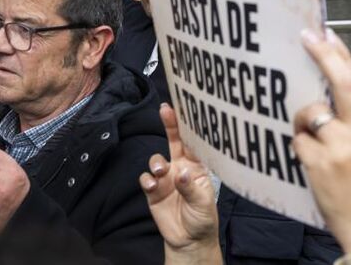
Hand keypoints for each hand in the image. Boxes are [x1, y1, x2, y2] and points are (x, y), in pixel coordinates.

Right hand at [139, 104, 220, 263]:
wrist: (189, 240)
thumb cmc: (203, 219)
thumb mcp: (203, 205)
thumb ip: (191, 188)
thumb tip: (181, 173)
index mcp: (197, 168)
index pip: (194, 144)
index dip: (190, 127)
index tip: (185, 110)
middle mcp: (181, 168)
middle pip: (174, 142)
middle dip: (169, 125)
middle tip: (165, 110)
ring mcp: (166, 178)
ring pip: (157, 160)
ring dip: (156, 162)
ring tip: (160, 171)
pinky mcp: (153, 191)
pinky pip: (146, 179)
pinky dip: (147, 180)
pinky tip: (153, 186)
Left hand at [292, 28, 350, 253]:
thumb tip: (335, 81)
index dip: (339, 54)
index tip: (324, 33)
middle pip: (340, 83)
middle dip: (323, 56)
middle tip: (306, 37)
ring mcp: (340, 148)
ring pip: (309, 113)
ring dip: (304, 120)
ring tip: (315, 139)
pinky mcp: (318, 164)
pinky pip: (298, 141)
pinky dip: (300, 146)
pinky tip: (312, 160)